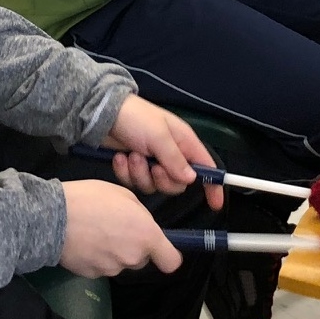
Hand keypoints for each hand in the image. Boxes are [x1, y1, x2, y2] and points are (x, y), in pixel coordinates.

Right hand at [59, 179, 181, 276]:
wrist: (52, 217)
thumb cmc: (90, 198)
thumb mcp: (123, 195)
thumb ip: (140, 215)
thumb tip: (140, 227)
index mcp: (146, 236)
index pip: (171, 262)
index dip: (167, 255)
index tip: (160, 248)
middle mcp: (132, 257)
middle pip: (142, 259)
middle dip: (134, 246)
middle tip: (116, 228)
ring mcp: (111, 269)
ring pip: (121, 263)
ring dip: (114, 252)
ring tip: (96, 232)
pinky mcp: (92, 275)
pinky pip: (102, 267)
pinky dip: (97, 258)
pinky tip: (84, 242)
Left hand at [101, 95, 222, 207]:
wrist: (104, 114)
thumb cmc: (136, 118)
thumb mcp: (158, 136)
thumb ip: (175, 159)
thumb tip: (192, 179)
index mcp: (184, 143)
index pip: (206, 167)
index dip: (213, 185)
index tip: (215, 204)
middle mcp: (171, 155)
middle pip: (177, 184)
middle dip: (162, 179)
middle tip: (152, 166)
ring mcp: (152, 162)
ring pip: (154, 185)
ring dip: (140, 173)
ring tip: (132, 155)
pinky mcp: (134, 167)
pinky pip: (135, 182)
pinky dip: (126, 172)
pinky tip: (120, 158)